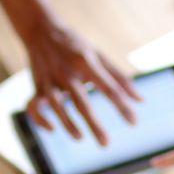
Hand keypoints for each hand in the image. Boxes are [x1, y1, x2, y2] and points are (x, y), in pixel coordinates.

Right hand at [24, 26, 140, 145]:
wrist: (41, 29)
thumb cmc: (76, 45)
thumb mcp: (99, 55)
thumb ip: (120, 78)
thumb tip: (140, 100)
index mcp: (86, 63)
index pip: (108, 87)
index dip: (121, 106)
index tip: (133, 122)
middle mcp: (67, 72)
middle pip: (81, 102)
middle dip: (93, 124)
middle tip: (106, 144)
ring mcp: (49, 80)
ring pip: (57, 107)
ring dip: (68, 124)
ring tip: (80, 138)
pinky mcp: (37, 86)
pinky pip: (34, 107)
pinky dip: (40, 120)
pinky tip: (52, 129)